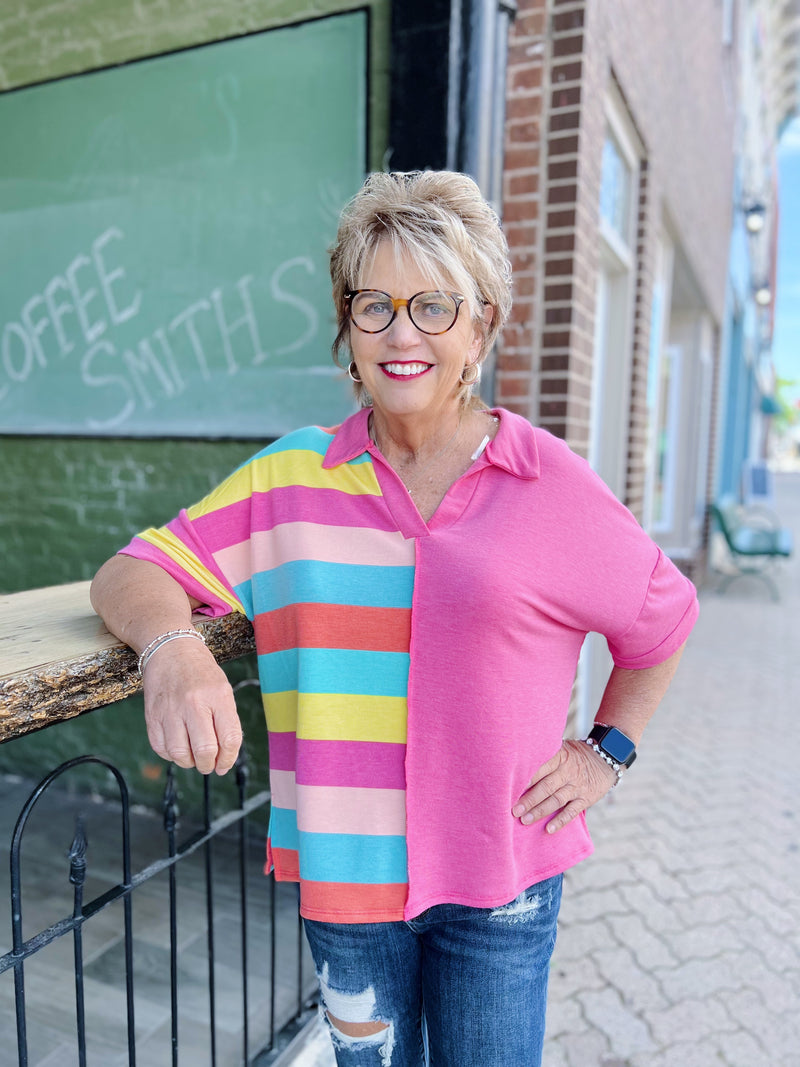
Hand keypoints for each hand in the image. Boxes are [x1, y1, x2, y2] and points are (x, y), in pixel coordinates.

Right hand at [141, 639, 242, 774]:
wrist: (171, 649)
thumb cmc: (201, 673)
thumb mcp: (223, 690)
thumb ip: (226, 721)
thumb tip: (224, 755)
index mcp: (218, 696)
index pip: (229, 739)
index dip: (229, 759)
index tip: (224, 765)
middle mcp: (194, 703)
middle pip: (205, 750)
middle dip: (209, 765)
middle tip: (209, 765)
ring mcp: (170, 710)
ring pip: (180, 754)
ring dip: (189, 763)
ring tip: (193, 757)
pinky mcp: (152, 715)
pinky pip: (161, 748)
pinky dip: (170, 755)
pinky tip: (178, 747)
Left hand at [512, 740, 617, 833]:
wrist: (607, 758)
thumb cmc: (576, 754)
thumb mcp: (563, 747)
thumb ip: (545, 755)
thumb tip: (516, 761)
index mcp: (560, 756)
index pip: (541, 768)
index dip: (527, 779)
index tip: (511, 788)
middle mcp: (568, 771)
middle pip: (546, 786)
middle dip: (529, 799)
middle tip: (514, 810)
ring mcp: (577, 786)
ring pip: (556, 800)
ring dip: (540, 811)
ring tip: (525, 820)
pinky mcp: (586, 799)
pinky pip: (572, 811)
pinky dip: (560, 821)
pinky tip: (548, 829)